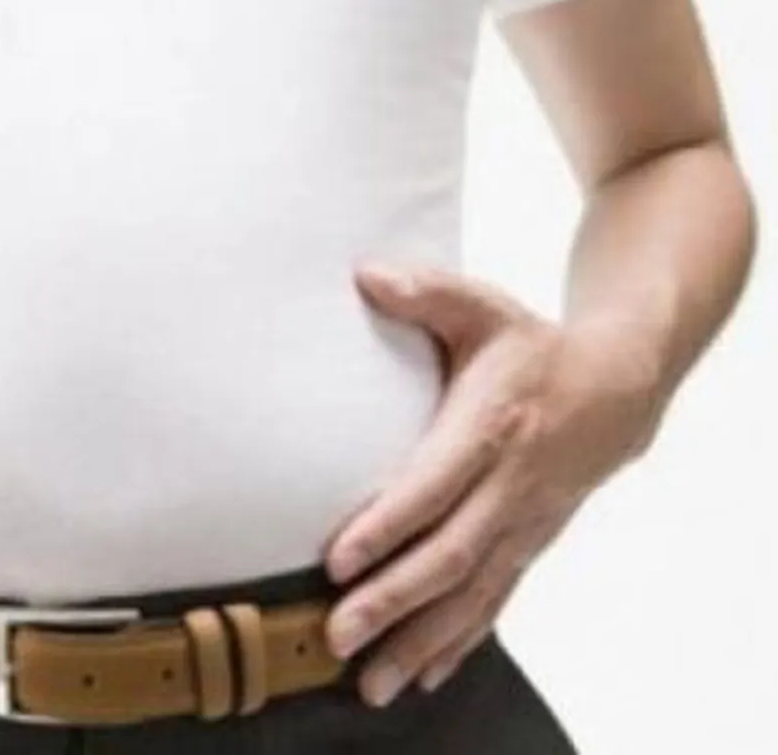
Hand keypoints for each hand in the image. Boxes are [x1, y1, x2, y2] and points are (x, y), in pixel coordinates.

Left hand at [323, 265, 664, 706]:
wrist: (619, 385)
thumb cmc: (531, 345)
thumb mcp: (485, 308)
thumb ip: (426, 293)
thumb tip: (363, 275)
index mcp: (493, 427)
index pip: (434, 485)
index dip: (388, 525)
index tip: (338, 559)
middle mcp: (512, 486)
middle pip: (450, 555)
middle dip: (392, 600)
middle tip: (337, 634)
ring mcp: (524, 524)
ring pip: (472, 595)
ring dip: (420, 640)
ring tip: (369, 681)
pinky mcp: (529, 545)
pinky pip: (493, 604)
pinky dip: (458, 643)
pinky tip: (421, 675)